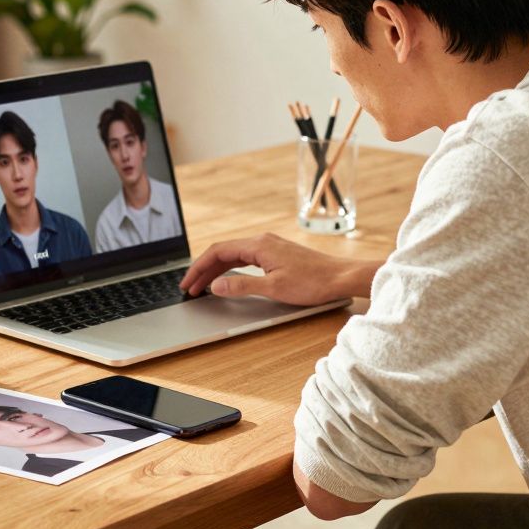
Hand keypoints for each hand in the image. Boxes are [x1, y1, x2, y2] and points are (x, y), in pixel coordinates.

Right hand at [180, 233, 380, 305]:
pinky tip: (227, 279)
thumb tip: (215, 286)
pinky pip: (246, 258)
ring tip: (203, 286)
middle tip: (190, 288)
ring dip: (216, 270)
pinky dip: (231, 268)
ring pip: (234, 255)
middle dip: (204, 270)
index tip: (188, 282)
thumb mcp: (273, 288)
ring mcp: (270, 246)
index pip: (218, 251)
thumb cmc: (312, 282)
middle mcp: (262, 241)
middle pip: (223, 252)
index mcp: (259, 245)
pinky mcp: (277, 254)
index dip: (199, 267)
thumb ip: (242, 286)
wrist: (341, 277)